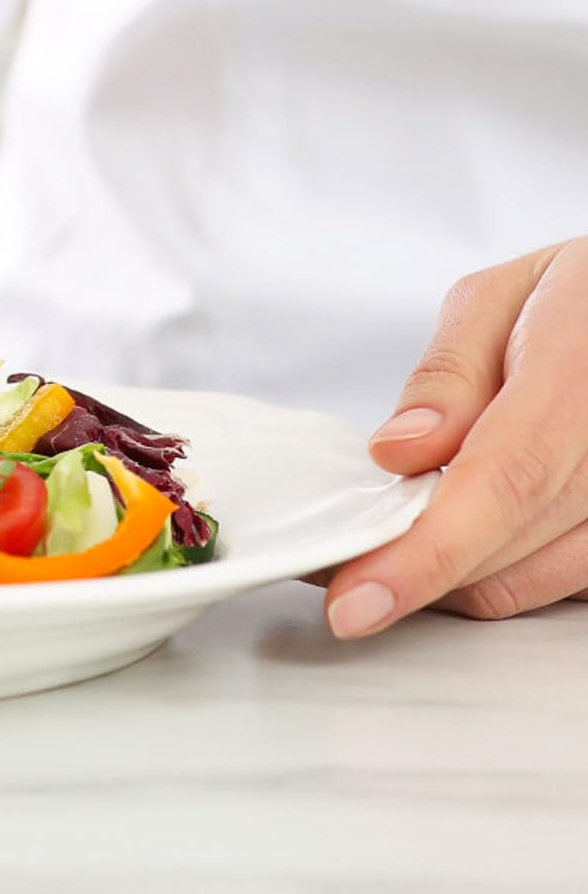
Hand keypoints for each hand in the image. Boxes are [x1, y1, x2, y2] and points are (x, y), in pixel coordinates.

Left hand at [325, 240, 587, 635]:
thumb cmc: (574, 299)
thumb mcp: (501, 298)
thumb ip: (449, 374)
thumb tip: (396, 453)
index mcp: (580, 375)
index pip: (502, 481)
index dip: (426, 553)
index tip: (356, 600)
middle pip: (510, 545)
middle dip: (412, 568)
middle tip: (335, 566)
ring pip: (529, 578)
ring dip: (449, 575)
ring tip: (385, 541)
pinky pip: (556, 579)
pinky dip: (493, 568)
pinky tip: (449, 535)